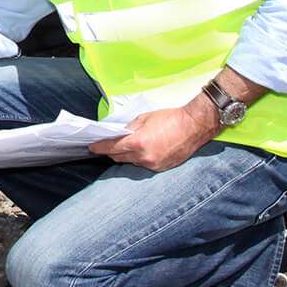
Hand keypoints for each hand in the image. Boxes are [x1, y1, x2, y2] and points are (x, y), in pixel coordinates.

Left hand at [89, 98, 218, 171]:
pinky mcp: (161, 168)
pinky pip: (143, 165)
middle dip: (111, 151)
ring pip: (131, 162)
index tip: (91, 147)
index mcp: (138, 143)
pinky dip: (139, 158)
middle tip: (107, 144)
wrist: (194, 126)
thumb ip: (129, 128)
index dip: (99, 147)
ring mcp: (153, 165)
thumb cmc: (170, 118)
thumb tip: (117, 134)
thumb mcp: (144, 118)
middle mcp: (144, 157)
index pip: (111, 148)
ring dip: (126, 155)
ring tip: (125, 146)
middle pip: (119, 158)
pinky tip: (141, 151)